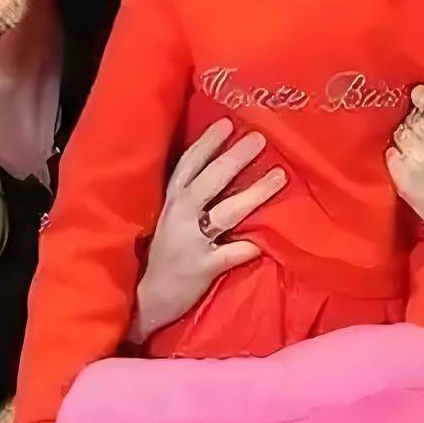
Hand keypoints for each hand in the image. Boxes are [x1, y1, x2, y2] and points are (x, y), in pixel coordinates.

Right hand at [130, 119, 285, 342]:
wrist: (143, 299)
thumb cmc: (163, 254)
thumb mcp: (170, 219)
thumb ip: (191, 198)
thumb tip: (225, 168)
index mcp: (172, 201)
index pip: (189, 164)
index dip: (207, 143)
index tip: (228, 123)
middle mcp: (180, 216)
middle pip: (211, 180)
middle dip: (236, 158)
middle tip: (260, 138)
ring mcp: (191, 242)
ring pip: (227, 212)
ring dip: (254, 193)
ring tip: (280, 176)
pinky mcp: (202, 268)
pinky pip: (231, 254)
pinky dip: (249, 247)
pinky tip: (266, 241)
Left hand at [386, 86, 423, 250]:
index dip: (422, 98)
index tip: (421, 101)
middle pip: (411, 116)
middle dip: (417, 122)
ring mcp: (414, 156)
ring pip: (399, 133)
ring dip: (406, 139)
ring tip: (419, 151)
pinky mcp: (401, 175)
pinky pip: (390, 154)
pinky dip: (397, 156)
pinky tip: (410, 164)